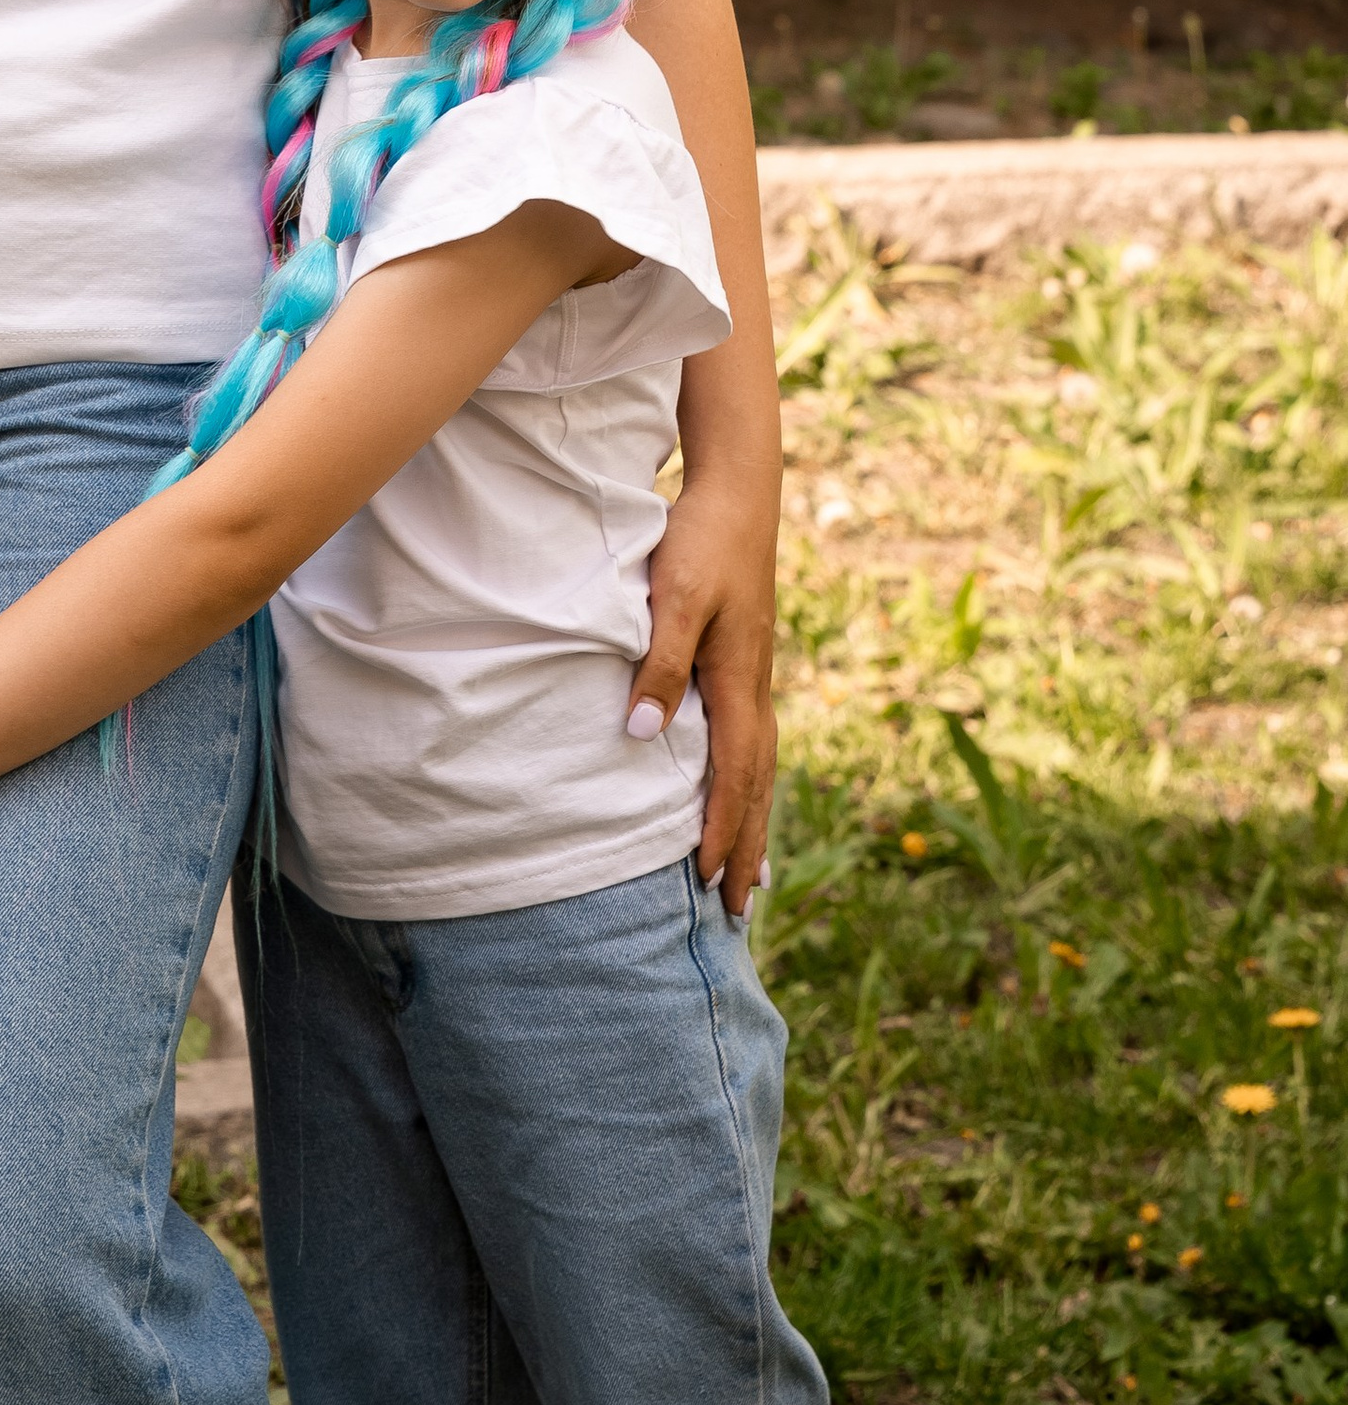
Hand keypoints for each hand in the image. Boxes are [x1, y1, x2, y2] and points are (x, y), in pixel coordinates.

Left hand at [624, 470, 777, 918]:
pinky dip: (751, 780)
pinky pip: (754, 739)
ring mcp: (754, 673)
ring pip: (760, 765)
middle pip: (757, 784)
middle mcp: (754, 686)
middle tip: (742, 913)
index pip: (734, 775)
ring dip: (754, 821)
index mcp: (739, 682)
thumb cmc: (700, 541)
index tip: (712, 884)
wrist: (736, 490)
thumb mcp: (673, 599)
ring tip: (752, 875)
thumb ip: (660, 667)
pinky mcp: (745, 659)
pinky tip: (741, 789)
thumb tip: (644, 738)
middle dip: (749, 847)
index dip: (724, 830)